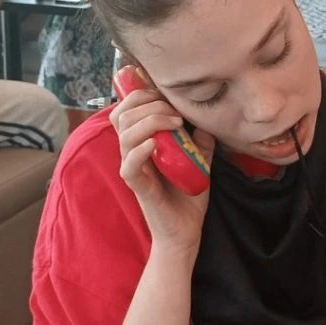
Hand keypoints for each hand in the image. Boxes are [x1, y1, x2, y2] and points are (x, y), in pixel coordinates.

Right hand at [110, 74, 213, 254]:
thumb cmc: (188, 194)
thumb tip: (203, 120)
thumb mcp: (199, 160)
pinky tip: (156, 144)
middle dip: (148, 103)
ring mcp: (134, 169)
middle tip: (175, 112)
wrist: (186, 229)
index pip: (127, 109)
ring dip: (150, 122)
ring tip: (175, 124)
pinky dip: (140, 151)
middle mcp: (133, 152)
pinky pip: (128, 166)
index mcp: (142, 142)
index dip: (141, 94)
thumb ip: (199, 140)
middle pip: (122, 115)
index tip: (167, 94)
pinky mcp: (138, 187)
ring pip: (124, 135)